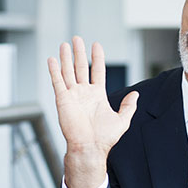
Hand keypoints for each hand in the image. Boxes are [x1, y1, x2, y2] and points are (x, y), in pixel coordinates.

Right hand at [47, 36, 137, 187]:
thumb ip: (128, 106)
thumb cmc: (104, 138)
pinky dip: (54, 70)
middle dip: (79, 53)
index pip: (97, 71)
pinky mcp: (62, 99)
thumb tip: (136, 94)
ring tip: (65, 44)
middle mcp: (84, 93)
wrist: (89, 147)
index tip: (96, 45)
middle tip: (77, 39)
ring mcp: (72, 95)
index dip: (97, 58)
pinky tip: (52, 60)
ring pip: (68, 71)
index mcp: (97, 95)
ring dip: (66, 58)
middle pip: (80, 67)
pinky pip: (57, 82)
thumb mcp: (122, 120)